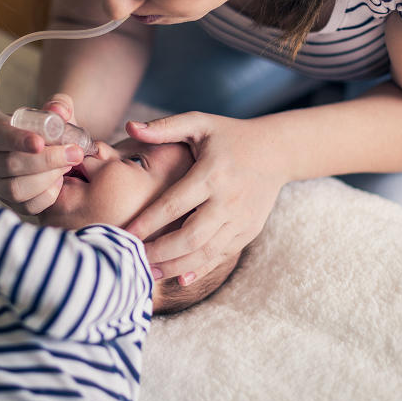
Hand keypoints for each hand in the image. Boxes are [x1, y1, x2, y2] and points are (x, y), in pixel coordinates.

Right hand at [0, 93, 84, 214]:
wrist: (56, 150)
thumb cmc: (51, 129)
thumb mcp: (56, 112)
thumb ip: (59, 106)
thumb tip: (59, 111)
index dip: (17, 140)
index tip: (40, 142)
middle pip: (9, 165)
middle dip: (46, 160)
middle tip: (74, 153)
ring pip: (15, 189)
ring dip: (48, 178)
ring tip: (67, 166)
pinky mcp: (11, 203)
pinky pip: (27, 206)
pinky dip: (48, 195)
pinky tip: (59, 182)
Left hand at [125, 112, 289, 285]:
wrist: (276, 151)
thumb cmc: (229, 135)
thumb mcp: (199, 123)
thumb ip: (164, 127)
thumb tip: (130, 126)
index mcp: (212, 174)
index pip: (173, 204)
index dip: (147, 222)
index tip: (124, 233)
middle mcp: (228, 200)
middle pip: (190, 236)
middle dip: (159, 252)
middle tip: (132, 258)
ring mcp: (241, 218)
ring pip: (206, 252)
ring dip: (175, 266)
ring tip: (149, 272)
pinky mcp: (249, 231)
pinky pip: (222, 255)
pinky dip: (199, 269)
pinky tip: (178, 277)